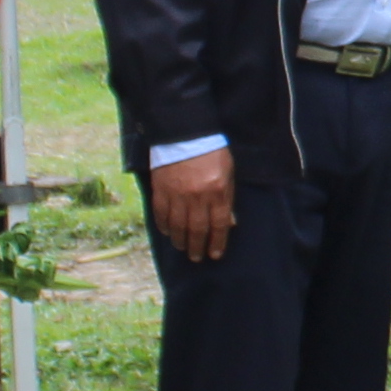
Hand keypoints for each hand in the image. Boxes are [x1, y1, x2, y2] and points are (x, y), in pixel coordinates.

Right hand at [147, 147, 238, 264]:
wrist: (186, 132)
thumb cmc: (212, 151)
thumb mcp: (228, 173)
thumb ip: (228, 198)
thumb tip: (230, 223)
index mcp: (217, 191)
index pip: (218, 225)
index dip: (217, 242)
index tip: (215, 254)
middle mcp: (197, 196)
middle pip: (197, 229)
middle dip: (197, 247)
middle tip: (197, 257)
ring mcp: (177, 194)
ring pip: (178, 226)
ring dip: (180, 240)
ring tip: (182, 248)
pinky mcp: (161, 189)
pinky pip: (161, 214)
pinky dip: (164, 226)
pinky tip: (167, 233)